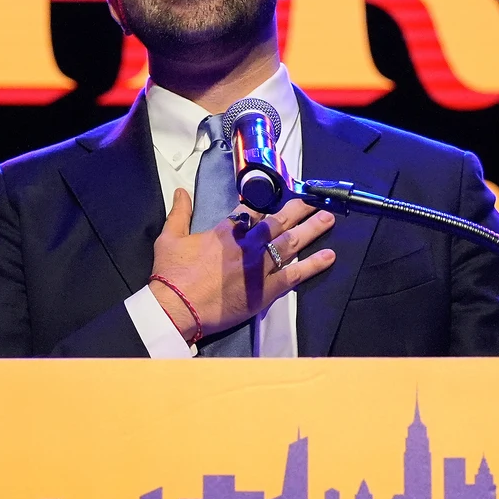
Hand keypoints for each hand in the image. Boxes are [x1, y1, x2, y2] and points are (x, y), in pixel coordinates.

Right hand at [149, 188, 337, 338]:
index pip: (252, 213)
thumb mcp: (169, 238)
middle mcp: (247, 244)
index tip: (280, 201)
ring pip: (291, 243)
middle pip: (278, 223)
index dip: (267, 206)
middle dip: (298, 210)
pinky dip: (313, 265)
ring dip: (312, 229)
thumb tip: (181, 192)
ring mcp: (259, 266)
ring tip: (328, 219)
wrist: (176, 306)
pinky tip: (328, 256)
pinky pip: (295, 274)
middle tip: (315, 202)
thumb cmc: (171, 274)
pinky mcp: (266, 289)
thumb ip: (179, 213)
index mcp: (226, 232)